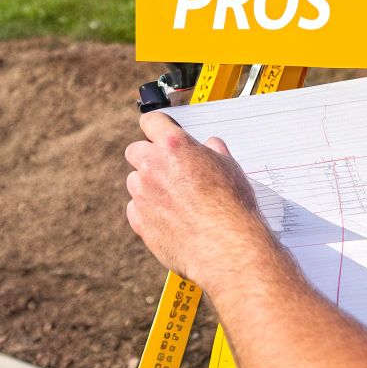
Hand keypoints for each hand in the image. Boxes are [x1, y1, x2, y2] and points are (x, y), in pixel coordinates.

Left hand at [125, 112, 278, 293]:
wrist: (226, 246)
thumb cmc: (232, 206)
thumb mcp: (230, 167)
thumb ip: (214, 151)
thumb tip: (211, 147)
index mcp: (174, 146)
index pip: (152, 121)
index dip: (156, 125)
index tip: (158, 130)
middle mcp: (152, 167)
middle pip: (135, 151)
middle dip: (148, 156)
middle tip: (168, 167)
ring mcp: (143, 195)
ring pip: (134, 181)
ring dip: (147, 185)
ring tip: (174, 198)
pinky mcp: (140, 222)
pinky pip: (135, 209)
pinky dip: (146, 211)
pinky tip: (168, 217)